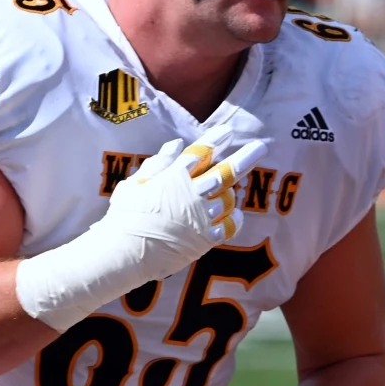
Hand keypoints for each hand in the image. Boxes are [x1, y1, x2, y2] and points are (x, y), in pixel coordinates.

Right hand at [104, 125, 264, 267]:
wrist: (124, 254)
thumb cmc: (124, 217)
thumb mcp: (134, 184)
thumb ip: (158, 163)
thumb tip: (176, 143)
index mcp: (173, 177)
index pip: (200, 153)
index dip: (215, 140)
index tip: (228, 131)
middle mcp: (192, 194)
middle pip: (225, 172)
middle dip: (244, 158)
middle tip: (260, 147)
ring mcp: (201, 217)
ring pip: (229, 198)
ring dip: (231, 191)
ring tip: (230, 188)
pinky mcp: (205, 239)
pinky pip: (229, 226)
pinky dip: (235, 218)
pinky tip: (236, 213)